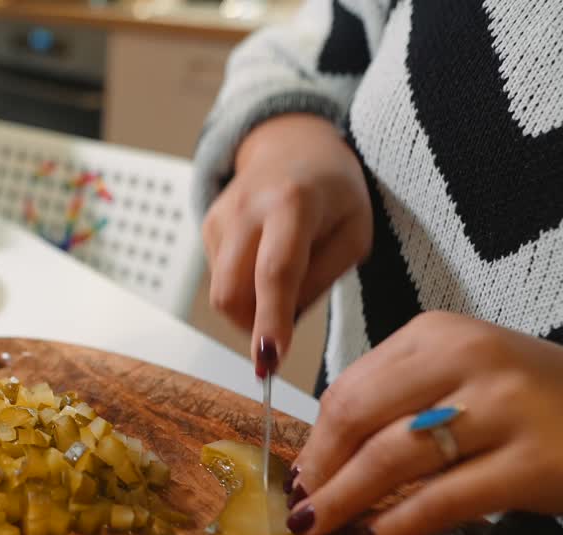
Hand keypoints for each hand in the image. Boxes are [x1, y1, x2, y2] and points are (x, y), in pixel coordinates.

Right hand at [202, 113, 371, 371]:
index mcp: (293, 203)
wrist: (293, 146)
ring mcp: (221, 217)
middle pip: (233, 292)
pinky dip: (244, 286)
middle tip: (281, 333)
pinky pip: (220, 278)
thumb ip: (321, 280)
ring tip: (284, 278)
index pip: (276, 271)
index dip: (271, 320)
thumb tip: (281, 324)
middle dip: (253, 326)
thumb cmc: (335, 192)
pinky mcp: (207, 226)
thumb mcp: (355, 234)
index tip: (269, 359)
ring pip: (223, 293)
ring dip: (251, 307)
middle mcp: (248, 207)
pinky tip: (264, 260)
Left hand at [288, 311, 562, 534]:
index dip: (314, 438)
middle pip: (356, 417)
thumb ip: (405, 398)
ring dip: (344, 500)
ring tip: (318, 528)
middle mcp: (467, 360)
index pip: (349, 387)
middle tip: (300, 508)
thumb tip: (328, 451)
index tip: (298, 474)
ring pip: (390, 458)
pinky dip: (397, 524)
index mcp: (439, 334)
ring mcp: (501, 409)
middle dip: (318, 469)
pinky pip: (442, 499)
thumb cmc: (545, 404)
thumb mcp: (470, 375)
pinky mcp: (531, 464)